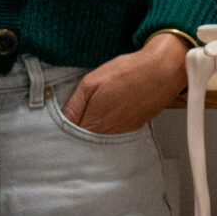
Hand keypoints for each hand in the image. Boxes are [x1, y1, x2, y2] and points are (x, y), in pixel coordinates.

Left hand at [63, 31, 187, 133]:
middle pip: (84, 144)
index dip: (61, 132)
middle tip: (71, 123)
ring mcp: (122, 134)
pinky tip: (108, 117)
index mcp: (93, 123)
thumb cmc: (127, 73)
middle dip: (74, 136)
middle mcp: (107, 134)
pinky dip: (107, 130)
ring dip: (91, 134)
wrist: (161, 72)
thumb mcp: (91, 82)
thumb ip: (75, 105)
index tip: (55, 126)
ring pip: (99, 142)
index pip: (69, 137)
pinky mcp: (133, 129)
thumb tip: (63, 118)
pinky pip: (114, 136)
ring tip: (91, 118)